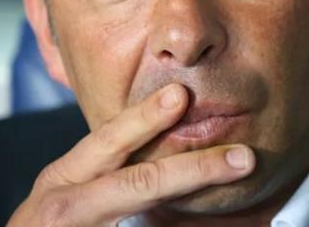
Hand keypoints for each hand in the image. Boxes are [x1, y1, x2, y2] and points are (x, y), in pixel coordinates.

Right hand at [7, 83, 255, 225]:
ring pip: (148, 218)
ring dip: (197, 200)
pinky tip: (209, 225)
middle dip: (196, 169)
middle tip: (244, 158)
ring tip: (238, 180)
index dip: (145, 118)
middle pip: (141, 184)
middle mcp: (67, 207)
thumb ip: (106, 172)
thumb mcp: (64, 194)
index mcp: (63, 181)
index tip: (182, 95)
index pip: (109, 141)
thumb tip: (169, 150)